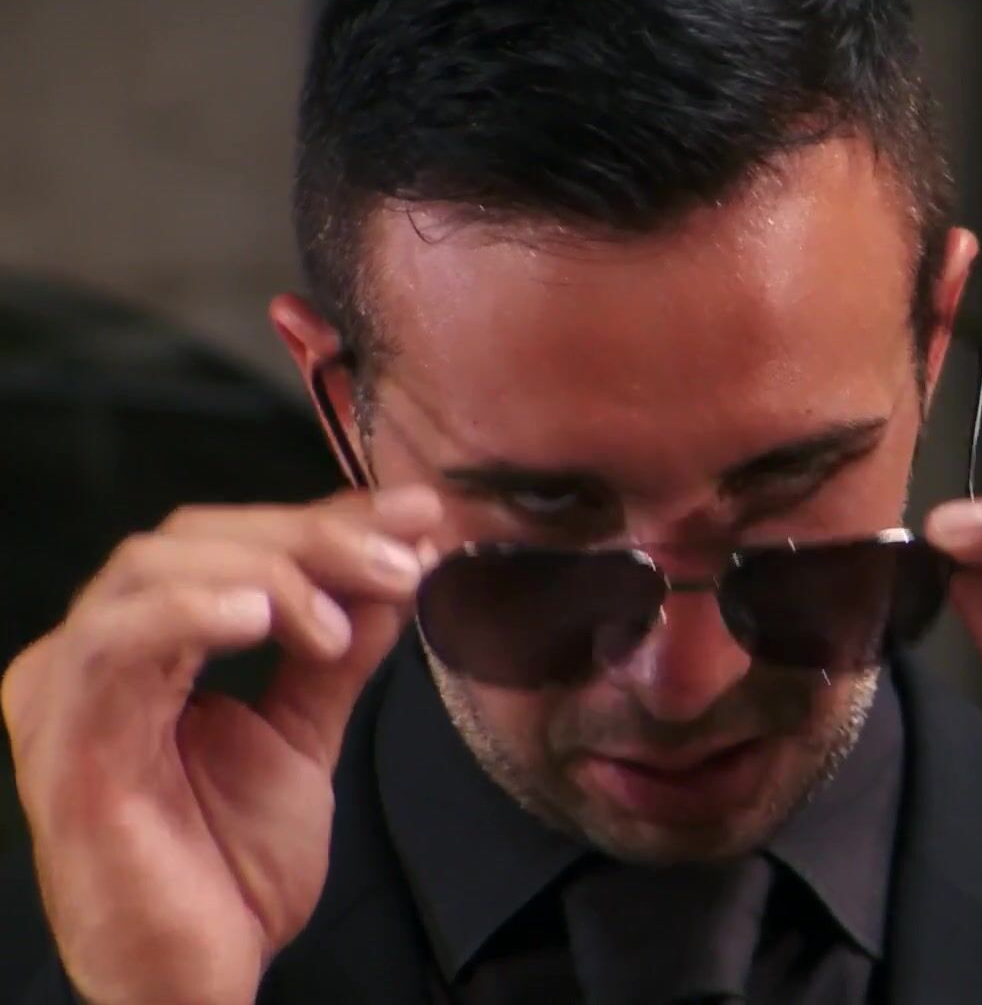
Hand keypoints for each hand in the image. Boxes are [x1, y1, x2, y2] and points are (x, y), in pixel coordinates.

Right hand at [1, 488, 443, 1004]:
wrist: (196, 977)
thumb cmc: (229, 868)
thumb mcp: (303, 737)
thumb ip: (337, 654)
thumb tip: (395, 567)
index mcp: (142, 645)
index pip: (230, 542)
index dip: (327, 518)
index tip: (417, 516)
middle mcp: (94, 654)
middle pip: (193, 537)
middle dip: (312, 538)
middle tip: (400, 564)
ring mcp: (70, 692)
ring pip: (154, 568)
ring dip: (269, 570)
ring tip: (340, 618)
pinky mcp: (69, 743)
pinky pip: (117, 645)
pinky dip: (192, 610)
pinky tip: (265, 615)